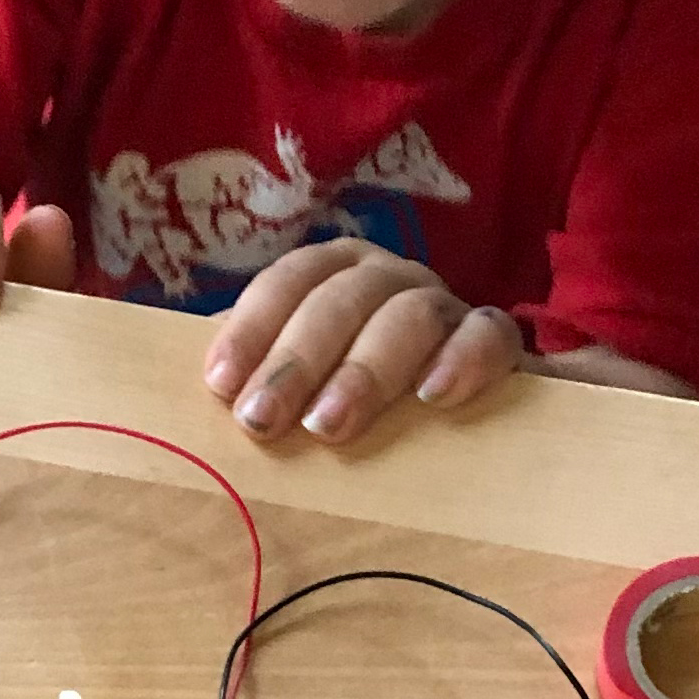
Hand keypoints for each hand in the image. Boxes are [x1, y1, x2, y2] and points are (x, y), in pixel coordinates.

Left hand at [202, 239, 525, 442]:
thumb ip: (257, 371)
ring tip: (327, 426)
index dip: (251, 328)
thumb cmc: (348, 389)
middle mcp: (389, 277)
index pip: (288, 282)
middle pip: (341, 299)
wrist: (452, 397)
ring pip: (409, 315)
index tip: (219, 384)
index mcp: (335, 273)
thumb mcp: (299, 376)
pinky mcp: (495, 341)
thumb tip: (203, 392)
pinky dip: (462, 359)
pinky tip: (432, 398)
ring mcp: (445, 304)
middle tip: (260, 422)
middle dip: (295, 360)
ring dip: (364, 369)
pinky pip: (489, 334)